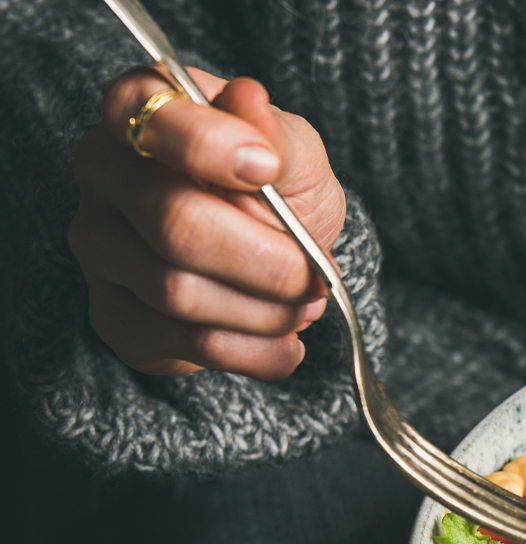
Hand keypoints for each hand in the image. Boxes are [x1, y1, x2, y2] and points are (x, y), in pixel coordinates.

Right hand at [68, 66, 344, 378]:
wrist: (275, 257)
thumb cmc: (278, 189)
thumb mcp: (295, 155)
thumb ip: (276, 136)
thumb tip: (248, 100)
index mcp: (140, 111)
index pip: (149, 118)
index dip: (209, 147)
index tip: (268, 170)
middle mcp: (104, 174)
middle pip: (173, 222)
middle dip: (264, 260)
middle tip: (316, 276)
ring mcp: (99, 247)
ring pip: (176, 291)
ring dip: (263, 311)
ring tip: (307, 306)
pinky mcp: (114, 314)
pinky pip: (179, 343)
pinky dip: (250, 352)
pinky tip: (286, 347)